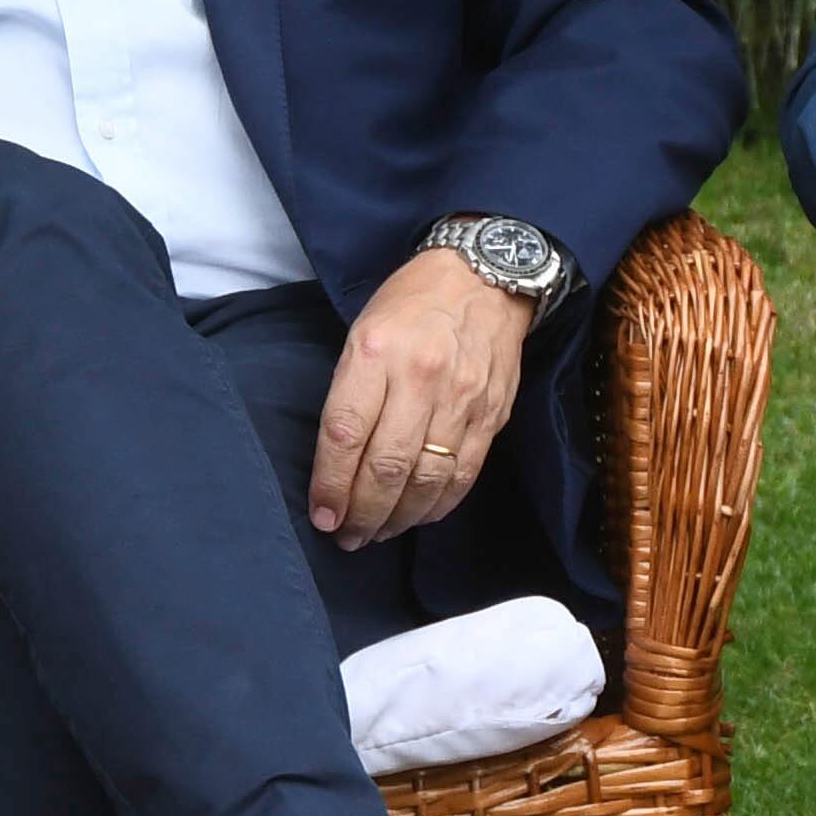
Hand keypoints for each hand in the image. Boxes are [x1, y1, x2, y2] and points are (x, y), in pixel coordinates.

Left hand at [311, 249, 533, 549]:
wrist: (484, 278)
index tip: (322, 516)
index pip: (346, 434)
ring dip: (399, 517)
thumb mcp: (362, 331)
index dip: (332, 485)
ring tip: (378, 533)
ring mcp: (462, 397)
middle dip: (362, 513)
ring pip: (427, 478)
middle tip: (348, 537)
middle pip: (387, 465)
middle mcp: (420, 376)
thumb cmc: (411, 305)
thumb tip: (337, 463)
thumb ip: (350, 393)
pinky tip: (419, 516)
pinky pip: (464, 472)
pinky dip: (439, 504)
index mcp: (375, 351)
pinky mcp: (493, 413)